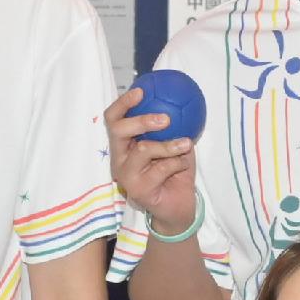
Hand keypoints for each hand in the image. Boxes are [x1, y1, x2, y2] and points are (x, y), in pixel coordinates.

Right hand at [101, 86, 198, 236]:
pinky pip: (160, 168)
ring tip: (186, 142)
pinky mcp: (137, 189)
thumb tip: (182, 100)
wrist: (177, 209)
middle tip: (164, 118)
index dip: (123, 103)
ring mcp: (126, 175)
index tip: (141, 90)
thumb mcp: (175, 146)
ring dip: (169, 145)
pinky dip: (177, 163)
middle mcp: (119, 159)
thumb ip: (173, 128)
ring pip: (143, 149)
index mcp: (124, 146)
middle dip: (141, 120)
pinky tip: (185, 163)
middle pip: (118, 130)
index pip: (113, 120)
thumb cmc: (174, 174)